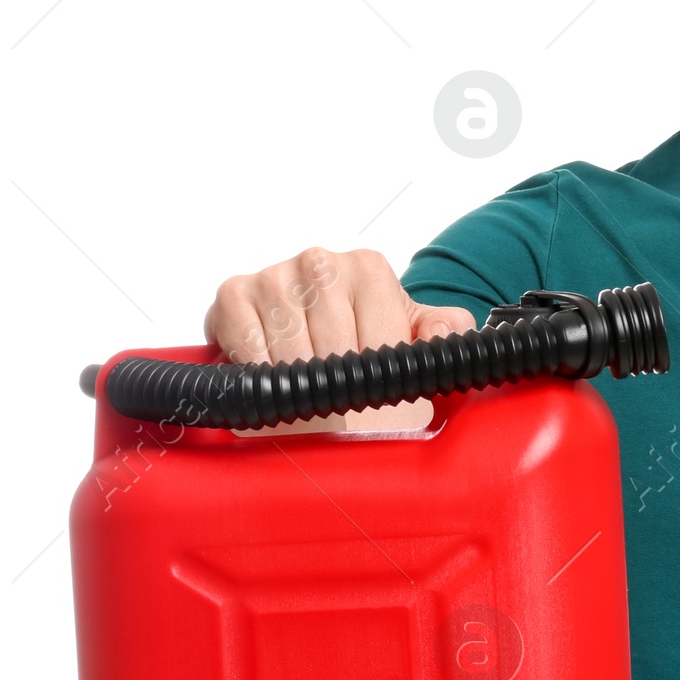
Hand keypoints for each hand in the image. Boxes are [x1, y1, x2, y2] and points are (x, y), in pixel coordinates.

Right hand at [204, 246, 477, 432]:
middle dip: (339, 394)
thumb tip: (446, 333)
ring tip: (312, 401)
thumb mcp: (415, 329)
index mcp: (368, 269)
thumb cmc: (366, 326)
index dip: (375, 383)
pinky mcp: (233, 293)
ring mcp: (274, 275)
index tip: (374, 403)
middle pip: (332, 353)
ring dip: (301, 389)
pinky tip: (276, 379)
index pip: (377, 341)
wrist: (317, 315)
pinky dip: (259, 373)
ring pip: (290, 355)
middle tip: (343, 416)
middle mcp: (319, 263)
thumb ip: (445, 331)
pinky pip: (246, 346)